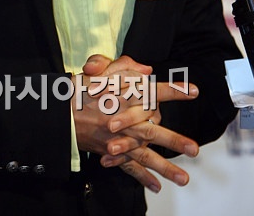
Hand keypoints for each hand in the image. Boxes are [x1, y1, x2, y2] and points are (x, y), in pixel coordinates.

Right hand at [74, 54, 198, 192]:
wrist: (59, 114)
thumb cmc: (81, 89)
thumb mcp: (100, 71)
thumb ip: (124, 67)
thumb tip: (146, 70)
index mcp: (123, 96)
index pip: (153, 91)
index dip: (174, 91)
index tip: (194, 91)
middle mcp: (123, 119)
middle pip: (152, 130)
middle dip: (174, 140)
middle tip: (194, 149)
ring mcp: (117, 139)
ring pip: (144, 155)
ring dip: (165, 167)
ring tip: (184, 178)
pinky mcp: (110, 151)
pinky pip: (128, 166)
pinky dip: (141, 177)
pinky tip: (156, 186)